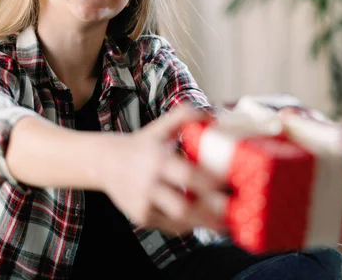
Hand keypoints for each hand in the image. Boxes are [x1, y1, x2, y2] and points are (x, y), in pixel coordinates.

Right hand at [101, 103, 227, 235]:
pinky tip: (204, 221)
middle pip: (184, 206)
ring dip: (205, 223)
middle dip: (211, 212)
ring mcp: (144, 204)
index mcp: (157, 160)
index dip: (211, 182)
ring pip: (179, 221)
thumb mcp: (159, 127)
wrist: (106, 162)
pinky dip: (190, 225)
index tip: (231, 184)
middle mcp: (149, 185)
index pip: (188, 175)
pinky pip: (171, 226)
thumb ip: (185, 116)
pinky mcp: (143, 217)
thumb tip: (212, 114)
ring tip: (226, 222)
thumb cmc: (140, 145)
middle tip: (235, 212)